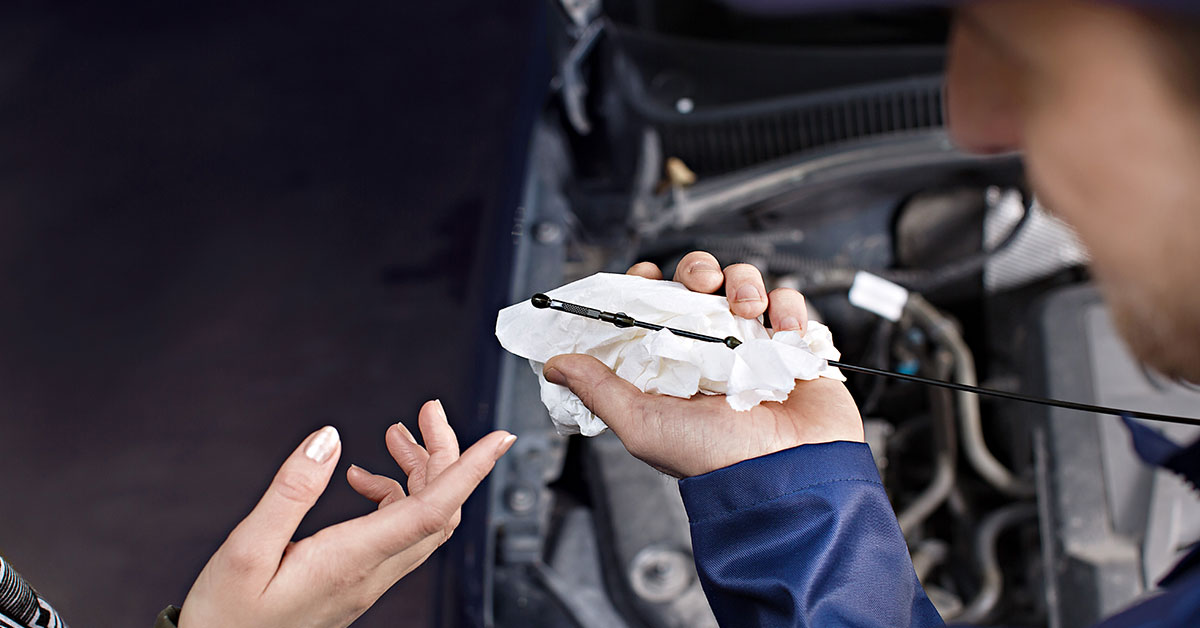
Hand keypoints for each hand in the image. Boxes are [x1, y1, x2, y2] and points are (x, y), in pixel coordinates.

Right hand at [178, 400, 515, 627]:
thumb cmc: (225, 620)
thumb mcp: (245, 551)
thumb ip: (291, 491)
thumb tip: (329, 438)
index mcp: (351, 559)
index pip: (433, 508)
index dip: (470, 470)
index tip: (498, 438)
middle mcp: (371, 571)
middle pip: (439, 508)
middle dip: (445, 453)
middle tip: (427, 411)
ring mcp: (367, 579)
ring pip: (423, 520)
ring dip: (421, 472)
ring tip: (397, 434)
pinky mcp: (356, 582)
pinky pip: (398, 533)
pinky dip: (392, 495)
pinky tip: (361, 479)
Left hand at [543, 252, 861, 477]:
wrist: (785, 475)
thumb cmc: (714, 460)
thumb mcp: (643, 425)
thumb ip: (600, 391)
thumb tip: (555, 365)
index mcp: (673, 364)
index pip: (652, 307)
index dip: (645, 285)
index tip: (644, 276)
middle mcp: (711, 351)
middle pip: (700, 283)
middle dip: (699, 270)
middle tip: (701, 284)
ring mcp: (754, 346)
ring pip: (745, 284)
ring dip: (746, 283)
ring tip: (748, 308)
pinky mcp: (795, 348)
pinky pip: (790, 305)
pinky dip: (789, 308)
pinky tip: (783, 330)